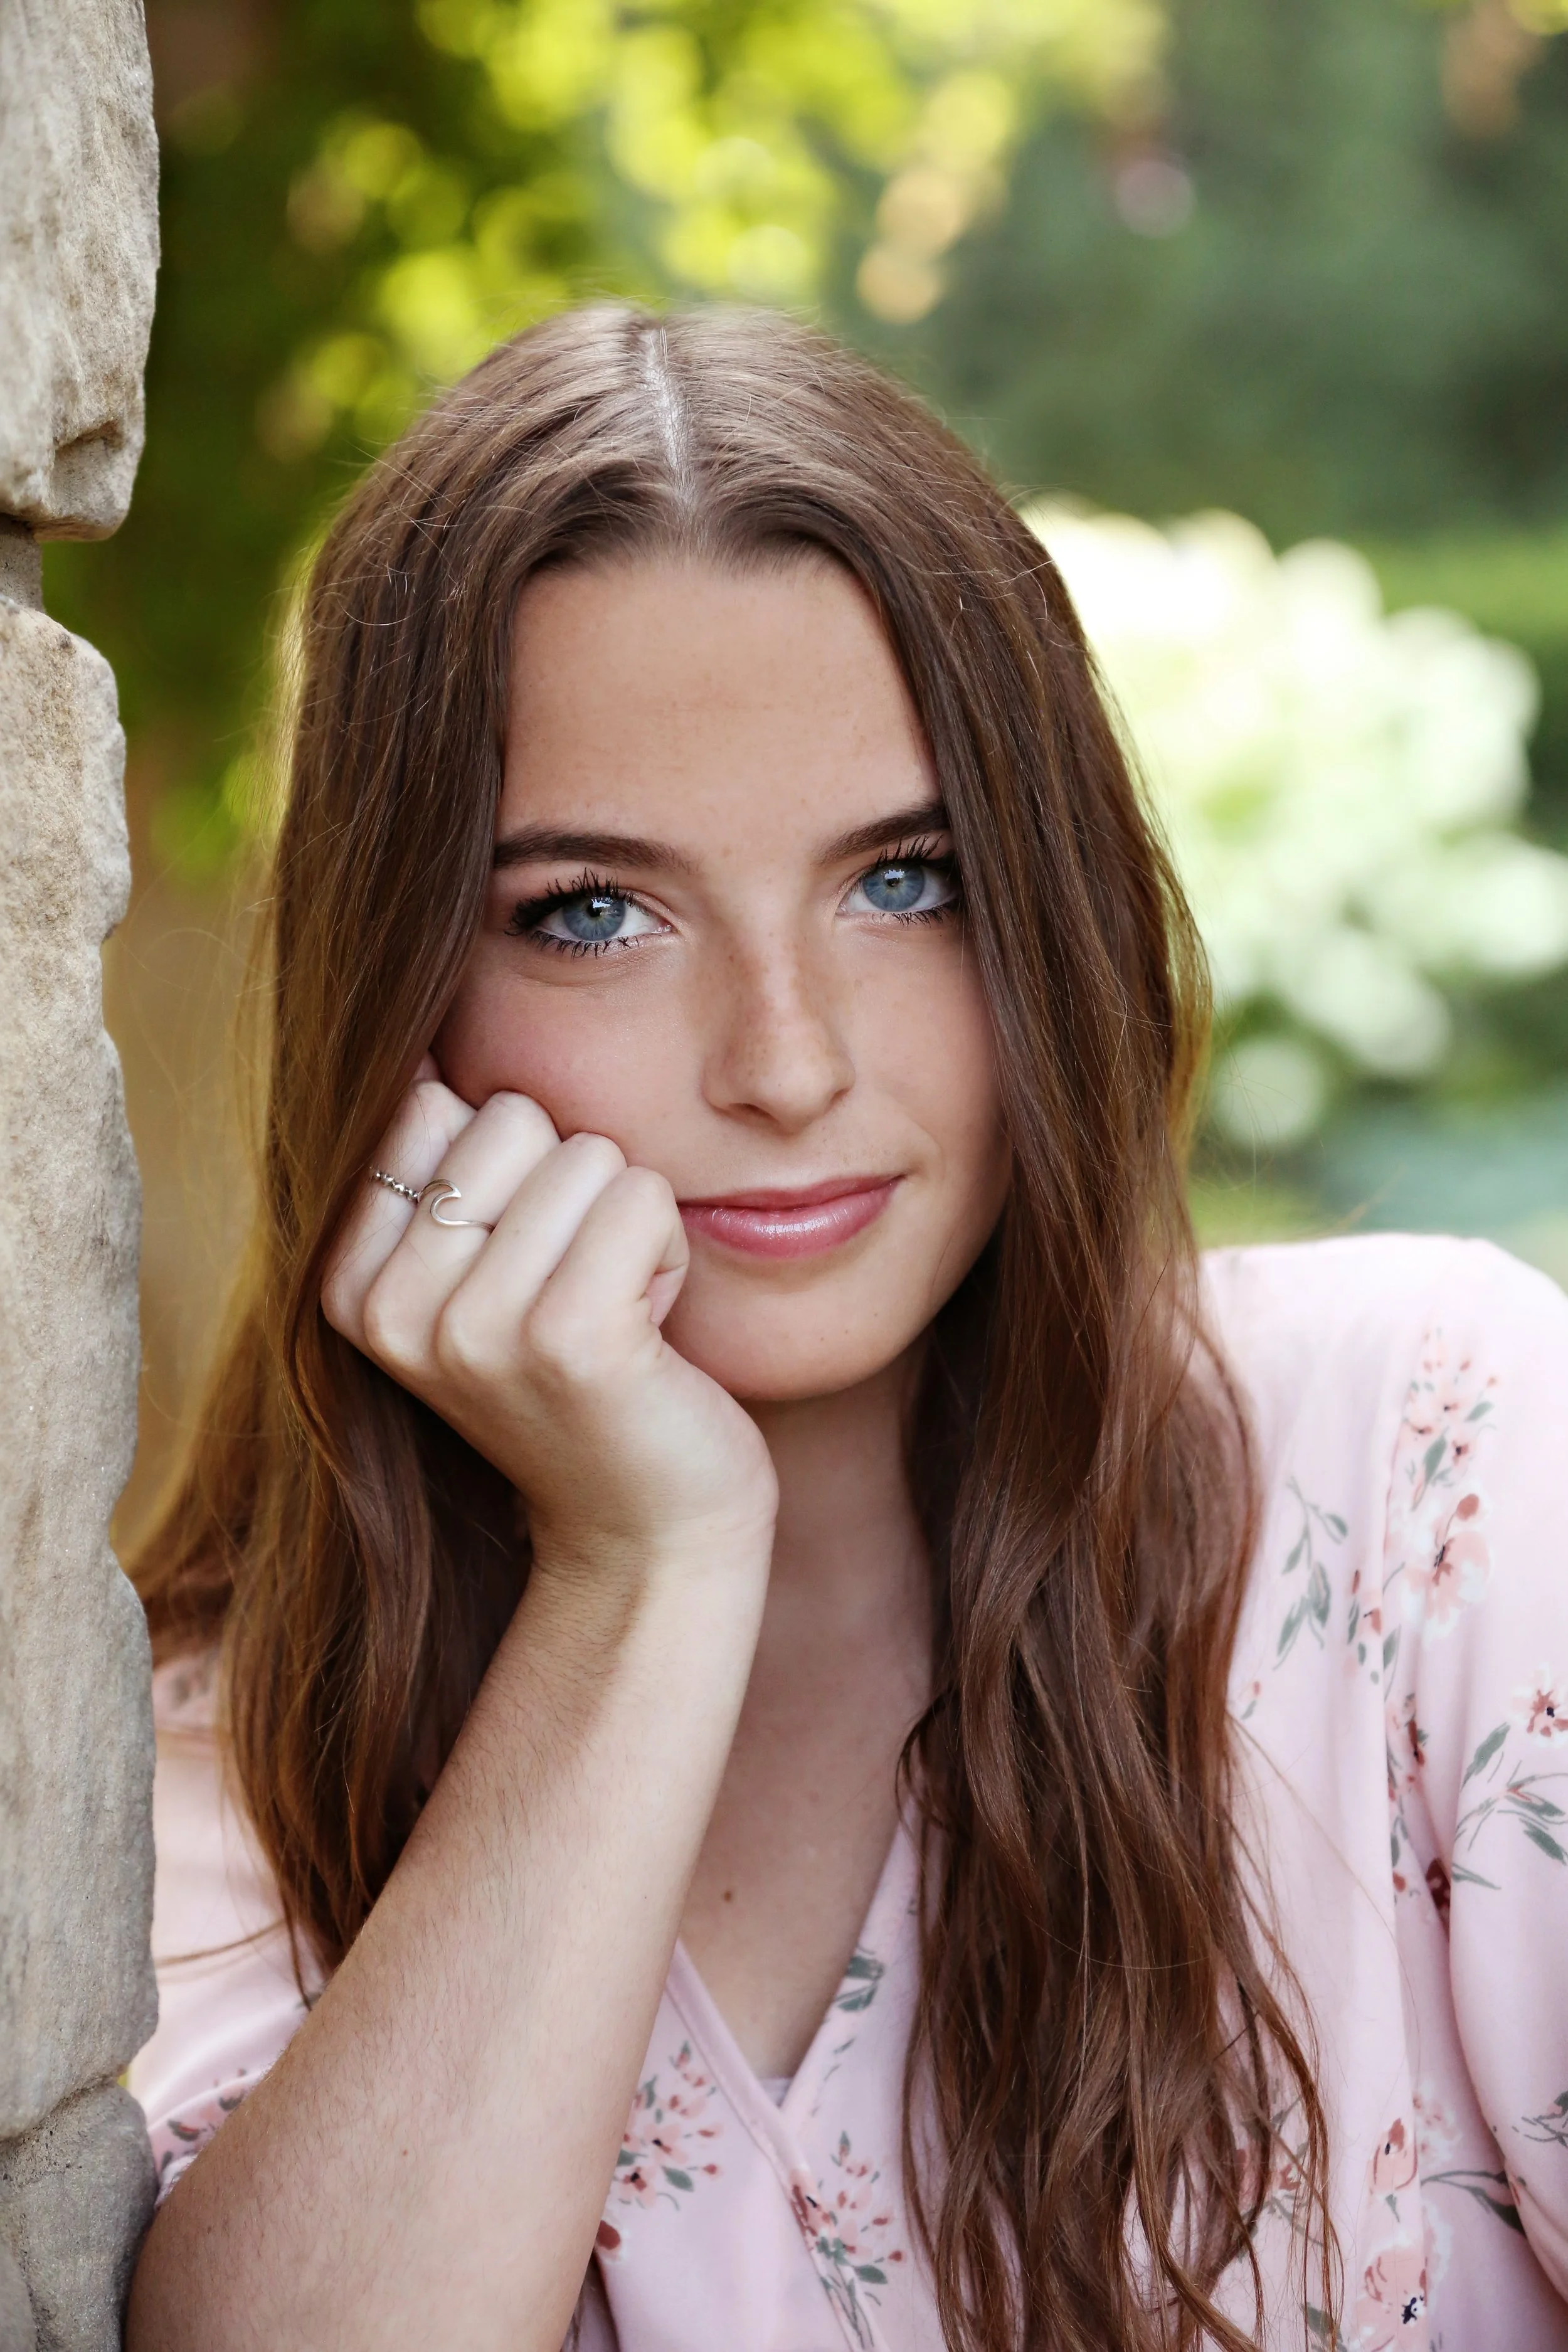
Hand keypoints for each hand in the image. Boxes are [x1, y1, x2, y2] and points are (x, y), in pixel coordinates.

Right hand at [322, 1073, 777, 1585]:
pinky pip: (642, 1197)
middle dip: (572, 1187)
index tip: (518, 1265)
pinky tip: (649, 1331)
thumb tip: (420, 1044)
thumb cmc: (576, 1377)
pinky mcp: (569, 1340)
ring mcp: (474, 1328)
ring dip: (628, 1224)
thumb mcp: (474, 1275)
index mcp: (349, 1282)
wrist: (645, 1529)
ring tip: (612, 1312)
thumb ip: (435, 1168)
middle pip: (511, 1116)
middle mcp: (393, 1309)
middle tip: (578, 1291)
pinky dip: (668, 1251)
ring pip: (588, 1153)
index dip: (509, 1165)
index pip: (431, 1105)